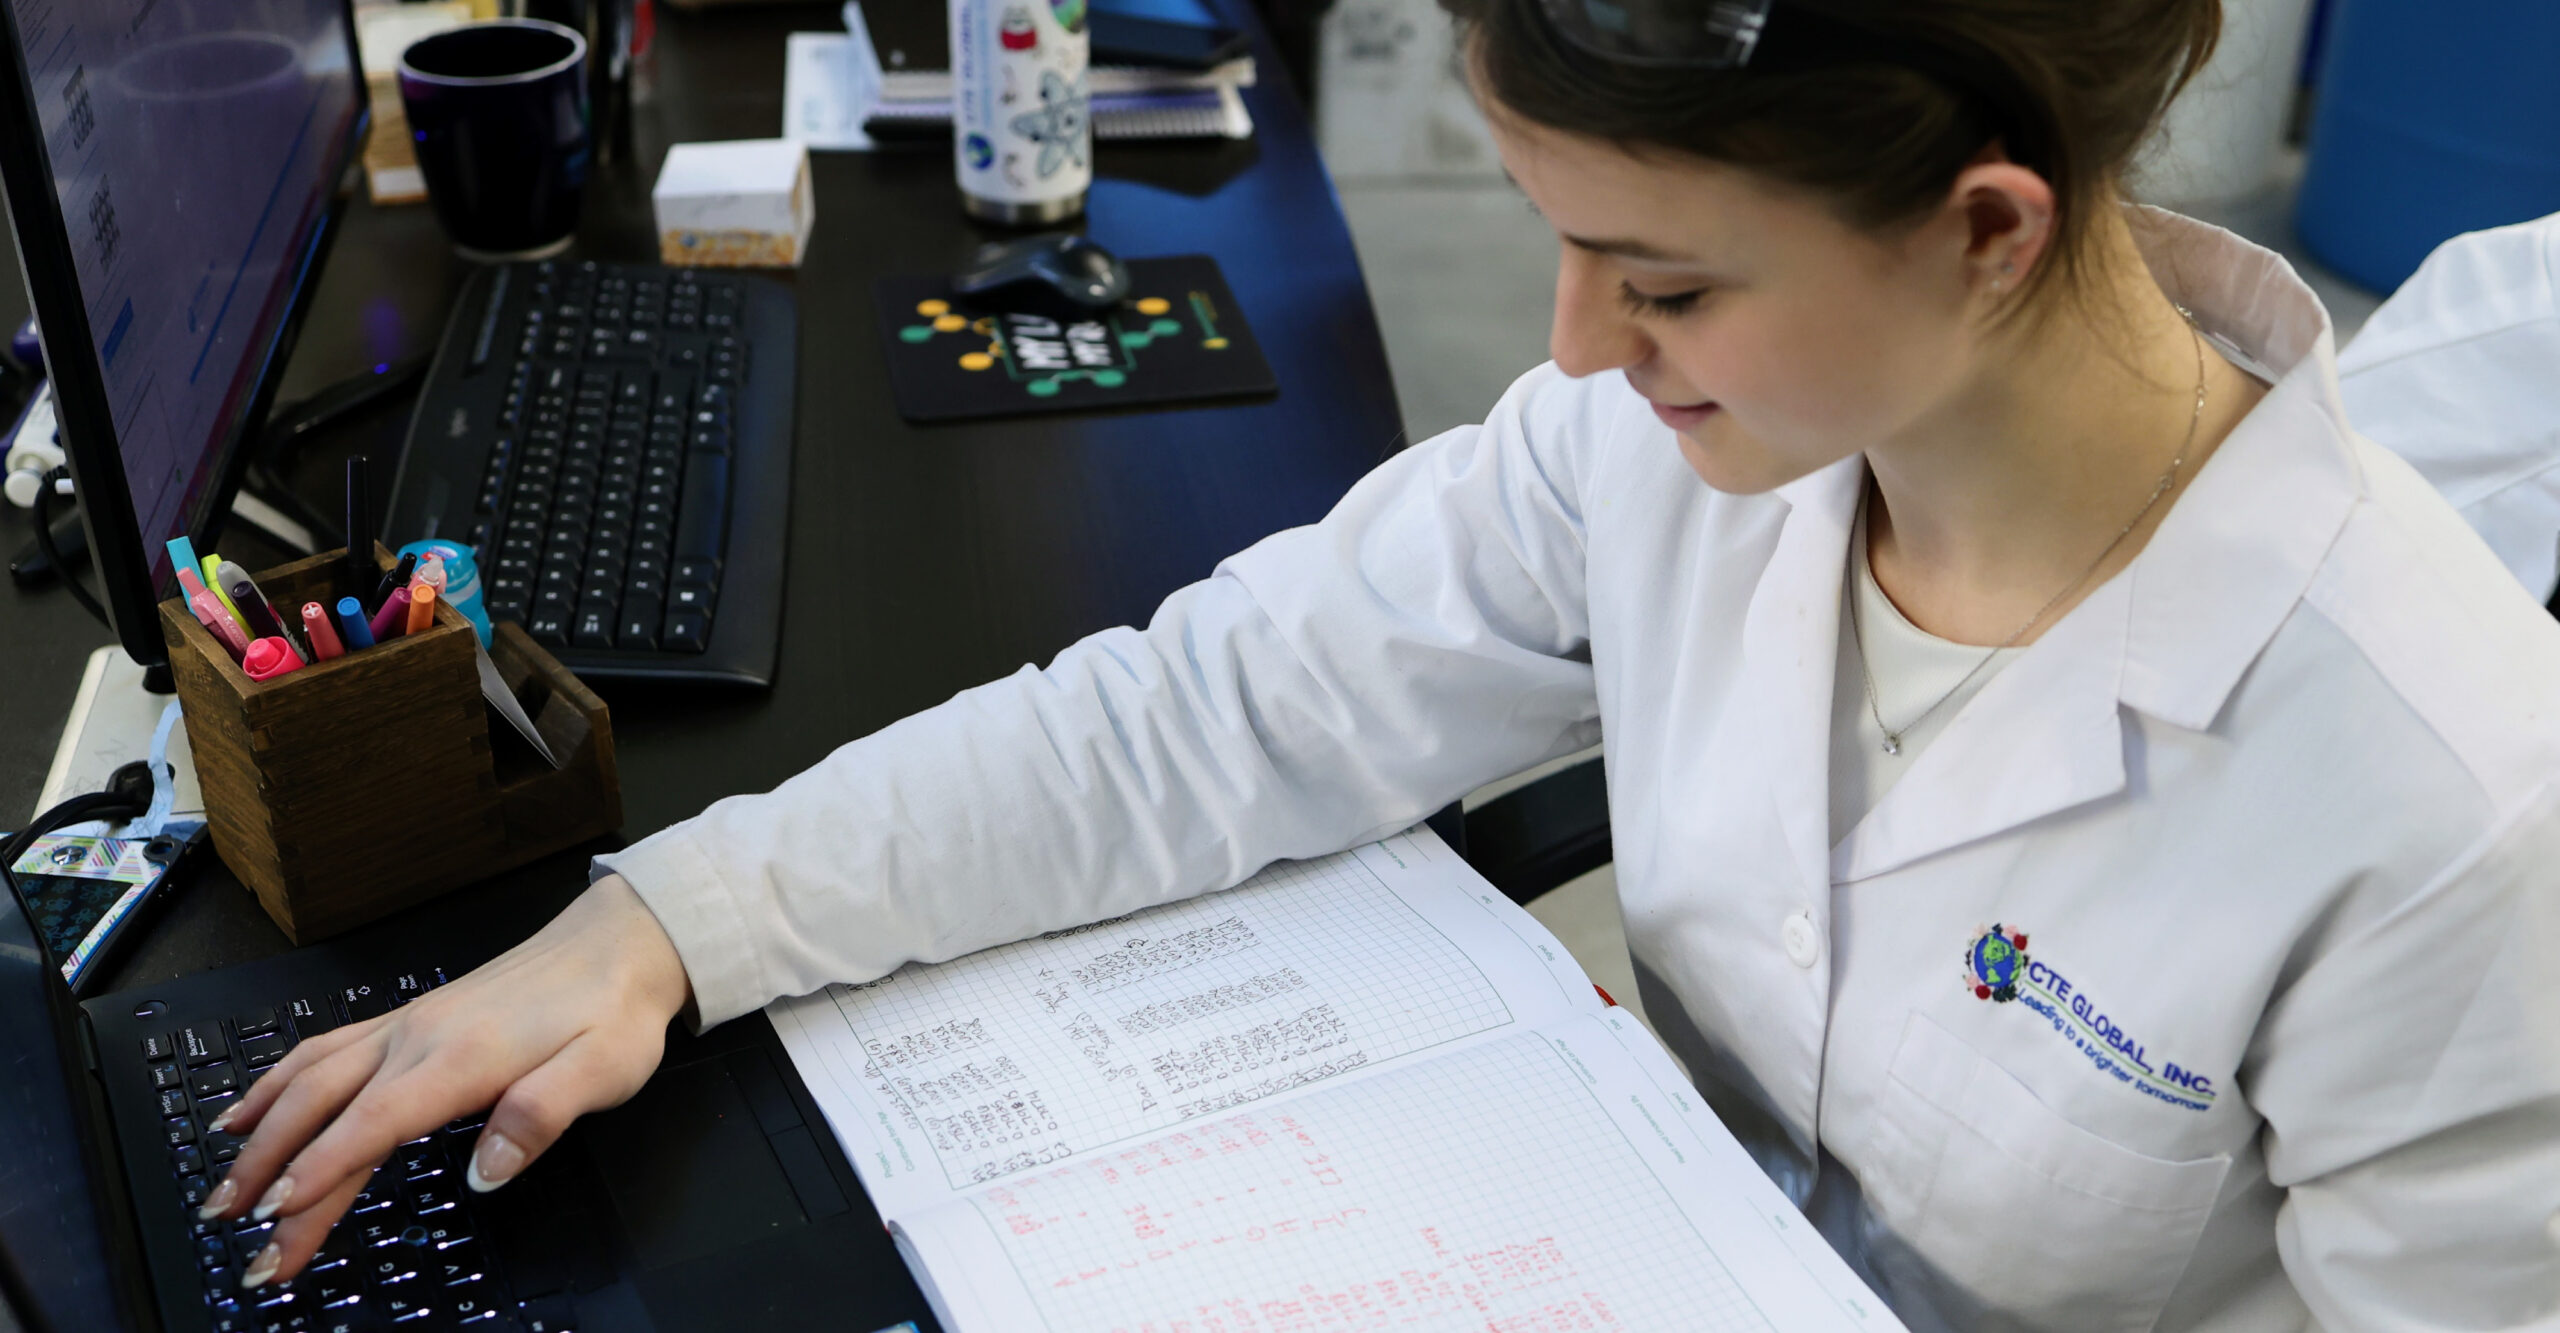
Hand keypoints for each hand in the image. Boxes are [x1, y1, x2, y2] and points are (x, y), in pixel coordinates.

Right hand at [195, 875, 690, 1288]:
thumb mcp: (605, 1070)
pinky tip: (250, 1105)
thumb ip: (542, 1116)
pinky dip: (276, 1082)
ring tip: (221, 1184)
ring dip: (259, 1131)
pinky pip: (323, 1050)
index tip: (278, 1219)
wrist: (623, 942)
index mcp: (460, 1059)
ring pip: (309, 1078)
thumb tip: (488, 1170)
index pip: (371, 1124)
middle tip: (234, 1231)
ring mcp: (407, 1025)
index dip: (321, 1173)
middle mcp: (418, 1038)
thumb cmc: (614, 1010)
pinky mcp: (410, 1019)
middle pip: (323, 1109)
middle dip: (269, 1172)